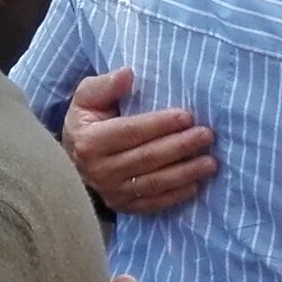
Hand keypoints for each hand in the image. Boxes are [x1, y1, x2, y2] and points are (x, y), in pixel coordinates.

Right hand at [60, 66, 216, 214]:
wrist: (71, 158)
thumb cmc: (86, 122)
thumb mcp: (87, 97)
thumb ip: (106, 85)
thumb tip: (128, 74)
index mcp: (90, 141)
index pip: (131, 132)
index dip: (160, 124)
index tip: (187, 116)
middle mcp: (99, 170)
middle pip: (148, 158)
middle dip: (181, 146)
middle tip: (206, 135)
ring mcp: (111, 192)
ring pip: (154, 182)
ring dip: (185, 172)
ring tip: (210, 162)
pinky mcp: (122, 206)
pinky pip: (153, 203)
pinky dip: (176, 195)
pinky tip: (195, 185)